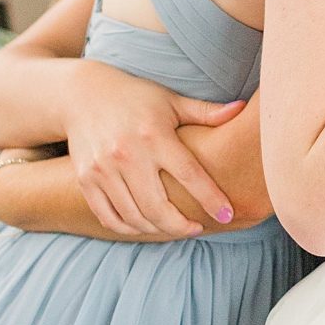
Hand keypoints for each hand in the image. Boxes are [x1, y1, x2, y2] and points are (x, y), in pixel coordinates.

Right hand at [64, 62, 244, 237]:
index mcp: (155, 135)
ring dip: (158, 230)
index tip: (227, 215)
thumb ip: (205, 112)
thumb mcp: (171, 101)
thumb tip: (243, 109)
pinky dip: (129, 228)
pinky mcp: (86, 180)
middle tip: (197, 228)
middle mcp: (128, 155)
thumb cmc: (136, 97)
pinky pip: (109, 217)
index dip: (211, 198)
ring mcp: (103, 170)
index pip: (189, 175)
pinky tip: (146, 226)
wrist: (81, 94)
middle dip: (182, 226)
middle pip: (158, 207)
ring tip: (174, 228)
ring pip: (134, 217)